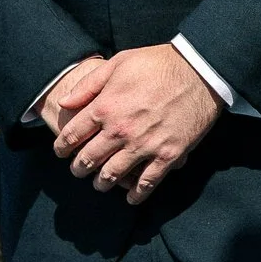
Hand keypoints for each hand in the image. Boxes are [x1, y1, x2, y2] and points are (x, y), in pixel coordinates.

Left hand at [49, 44, 224, 203]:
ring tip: (100, 184)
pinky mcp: (168, 154)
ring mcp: (144, 145)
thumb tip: (64, 102)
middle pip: (88, 159)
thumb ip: (88, 85)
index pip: (73, 135)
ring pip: (113, 175)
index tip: (61, 152)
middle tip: (78, 171)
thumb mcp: (118, 63)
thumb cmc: (157, 63)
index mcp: (105, 107)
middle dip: (79, 168)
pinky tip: (131, 199)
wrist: (199, 70)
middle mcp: (120, 130)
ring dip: (102, 183)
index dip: (62, 147)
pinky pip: (147, 183)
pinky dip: (136, 194)